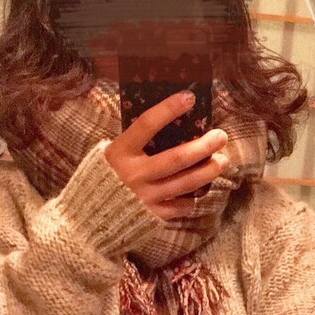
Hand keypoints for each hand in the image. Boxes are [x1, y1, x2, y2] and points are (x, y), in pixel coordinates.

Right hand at [104, 90, 228, 221]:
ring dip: (208, 171)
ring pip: (186, 183)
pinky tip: (199, 188)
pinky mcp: (152, 216)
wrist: (93, 215)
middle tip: (221, 137)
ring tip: (222, 160)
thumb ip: (138, 141)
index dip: (168, 109)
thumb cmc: (110, 175)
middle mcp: (133, 175)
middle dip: (203, 146)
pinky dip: (193, 197)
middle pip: (176, 159)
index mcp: (120, 152)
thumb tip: (176, 121)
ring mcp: (144, 197)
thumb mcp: (117, 153)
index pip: (146, 124)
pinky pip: (181, 206)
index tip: (189, 97)